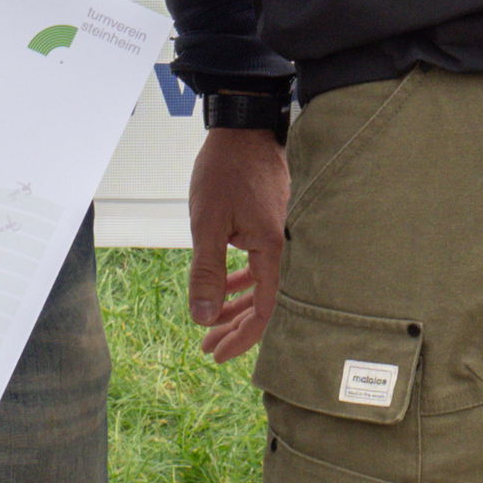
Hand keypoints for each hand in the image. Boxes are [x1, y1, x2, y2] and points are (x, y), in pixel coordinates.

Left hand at [187, 127, 290, 362]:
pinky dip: (238, 281)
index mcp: (270, 249)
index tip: (217, 355)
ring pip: (258, 284)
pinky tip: (222, 288)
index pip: (264, 310)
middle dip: (234, 328)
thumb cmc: (224, 172)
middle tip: (207, 348)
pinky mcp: (266, 224)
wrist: (242, 128)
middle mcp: (278, 246)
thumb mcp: (207, 224)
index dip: (243, 338)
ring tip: (210, 324)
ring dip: (234, 306)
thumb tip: (203, 318)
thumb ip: (206, 272)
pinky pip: (256, 264)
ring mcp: (273, 234)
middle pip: (263, 302)